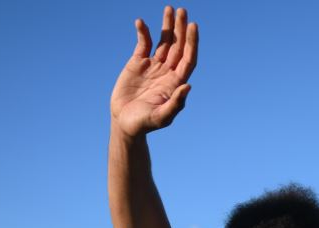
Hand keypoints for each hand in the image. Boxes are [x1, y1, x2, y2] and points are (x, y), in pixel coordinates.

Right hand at [111, 6, 197, 136]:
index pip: (188, 59)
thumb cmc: (145, 124)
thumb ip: (176, 103)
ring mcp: (153, 66)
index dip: (192, 43)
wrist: (125, 123)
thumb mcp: (162, 117)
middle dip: (181, 29)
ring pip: (163, 42)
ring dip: (167, 26)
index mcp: (175, 83)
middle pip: (178, 47)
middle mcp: (167, 72)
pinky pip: (142, 43)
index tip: (193, 26)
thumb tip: (188, 85)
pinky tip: (140, 23)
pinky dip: (142, 32)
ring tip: (169, 9)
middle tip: (183, 11)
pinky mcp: (137, 63)